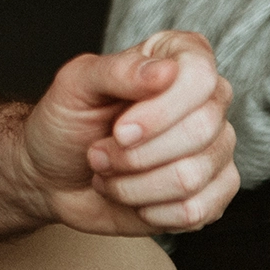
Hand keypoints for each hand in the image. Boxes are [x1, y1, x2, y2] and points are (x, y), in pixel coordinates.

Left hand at [20, 29, 238, 234]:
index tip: (119, 129)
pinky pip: (196, 211)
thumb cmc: (66, 121)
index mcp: (176, 58)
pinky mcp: (213, 192)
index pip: (199, 75)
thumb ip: (118, 71)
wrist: (54, 175)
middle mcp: (206, 101)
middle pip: (200, 130)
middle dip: (134, 154)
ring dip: (134, 184)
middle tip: (98, 152)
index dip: (160, 110)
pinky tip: (131, 196)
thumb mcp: (75, 85)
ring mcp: (215, 148)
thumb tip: (167, 70)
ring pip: (192, 176)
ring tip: (108, 171)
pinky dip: (150, 210)